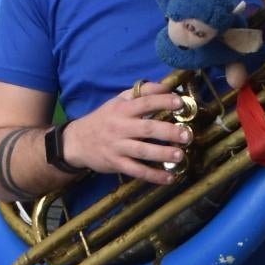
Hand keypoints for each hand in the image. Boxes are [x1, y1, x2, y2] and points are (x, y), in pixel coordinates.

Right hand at [62, 80, 192, 183]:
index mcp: (123, 109)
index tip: (180, 103)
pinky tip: (169, 177)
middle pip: (147, 128)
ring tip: (180, 155)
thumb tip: (166, 87)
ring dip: (163, 153)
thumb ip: (141, 93)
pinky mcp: (116, 163)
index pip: (145, 102)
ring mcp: (118, 147)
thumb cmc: (104, 119)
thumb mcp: (118, 101)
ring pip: (143, 151)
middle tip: (186, 134)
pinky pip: (137, 171)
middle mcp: (121, 127)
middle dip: (168, 131)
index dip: (163, 101)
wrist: (77, 141)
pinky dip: (153, 176)